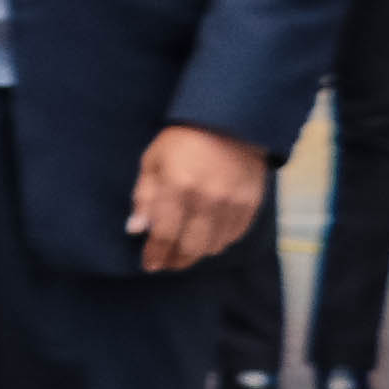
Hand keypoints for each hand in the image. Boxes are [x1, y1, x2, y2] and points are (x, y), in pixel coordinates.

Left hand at [130, 121, 265, 273]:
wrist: (230, 123)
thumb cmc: (182, 141)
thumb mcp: (153, 161)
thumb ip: (144, 196)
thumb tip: (136, 229)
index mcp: (178, 186)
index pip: (164, 234)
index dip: (156, 254)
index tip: (149, 265)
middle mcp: (207, 199)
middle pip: (191, 247)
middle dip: (176, 260)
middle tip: (167, 264)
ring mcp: (233, 203)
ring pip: (214, 246)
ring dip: (197, 253)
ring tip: (185, 251)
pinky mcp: (252, 203)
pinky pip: (234, 236)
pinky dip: (219, 241)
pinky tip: (208, 238)